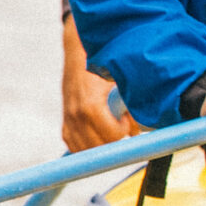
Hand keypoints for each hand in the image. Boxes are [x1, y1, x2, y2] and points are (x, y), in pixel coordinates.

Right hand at [60, 18, 134, 151]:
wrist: (79, 56)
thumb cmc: (104, 68)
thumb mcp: (121, 82)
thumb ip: (131, 104)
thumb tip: (139, 128)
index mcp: (91, 105)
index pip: (111, 134)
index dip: (123, 133)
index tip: (129, 124)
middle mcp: (76, 115)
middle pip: (98, 145)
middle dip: (115, 142)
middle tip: (125, 129)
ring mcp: (68, 119)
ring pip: (84, 148)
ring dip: (102, 147)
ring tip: (114, 133)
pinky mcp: (65, 122)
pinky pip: (73, 143)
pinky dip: (87, 147)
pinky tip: (100, 140)